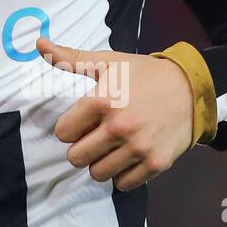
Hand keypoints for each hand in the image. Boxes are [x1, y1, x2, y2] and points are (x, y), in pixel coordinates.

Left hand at [35, 36, 193, 190]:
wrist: (189, 87)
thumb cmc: (142, 74)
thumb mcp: (106, 62)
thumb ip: (70, 58)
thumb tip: (38, 42)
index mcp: (102, 101)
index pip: (63, 133)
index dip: (69, 127)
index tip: (82, 122)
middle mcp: (119, 127)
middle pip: (76, 158)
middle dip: (81, 148)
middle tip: (95, 136)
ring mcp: (138, 147)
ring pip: (98, 174)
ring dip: (100, 162)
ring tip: (111, 146)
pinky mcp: (156, 163)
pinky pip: (124, 184)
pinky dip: (122, 174)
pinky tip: (128, 156)